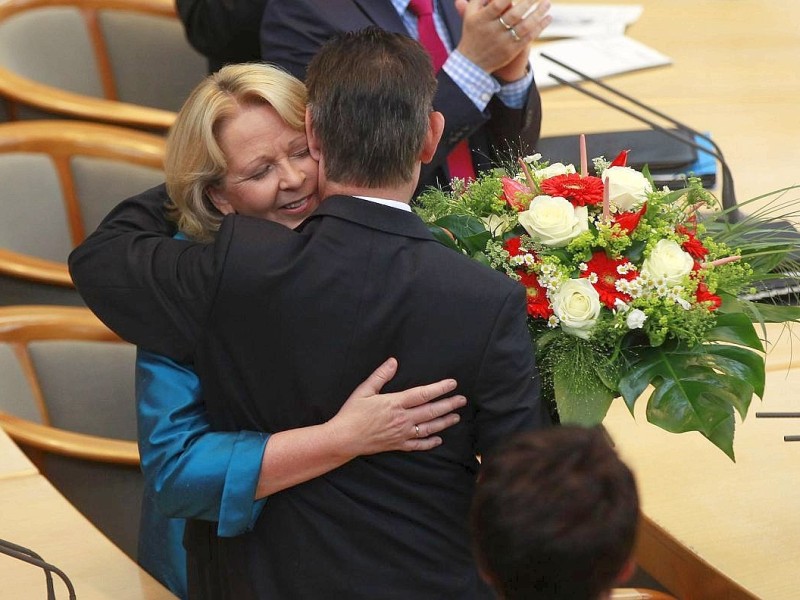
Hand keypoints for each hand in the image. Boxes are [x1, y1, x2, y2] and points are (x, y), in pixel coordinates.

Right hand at [328, 358, 465, 454]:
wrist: (344, 439)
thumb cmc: (352, 413)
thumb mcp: (364, 390)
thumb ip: (380, 375)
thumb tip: (393, 361)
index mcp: (394, 403)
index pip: (422, 394)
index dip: (439, 388)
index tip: (452, 384)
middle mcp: (402, 419)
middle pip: (431, 411)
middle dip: (448, 405)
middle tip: (462, 400)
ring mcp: (401, 433)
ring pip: (428, 428)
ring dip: (444, 422)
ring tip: (456, 417)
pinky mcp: (397, 445)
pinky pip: (418, 445)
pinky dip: (430, 442)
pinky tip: (438, 439)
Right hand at [455, 0, 551, 79]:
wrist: (472, 62)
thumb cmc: (473, 33)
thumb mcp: (470, 15)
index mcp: (483, 19)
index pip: (498, 4)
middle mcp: (493, 31)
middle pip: (514, 14)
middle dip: (528, 2)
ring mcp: (504, 42)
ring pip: (524, 26)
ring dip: (538, 14)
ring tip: (547, 3)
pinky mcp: (512, 51)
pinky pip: (528, 37)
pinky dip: (539, 27)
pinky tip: (547, 18)